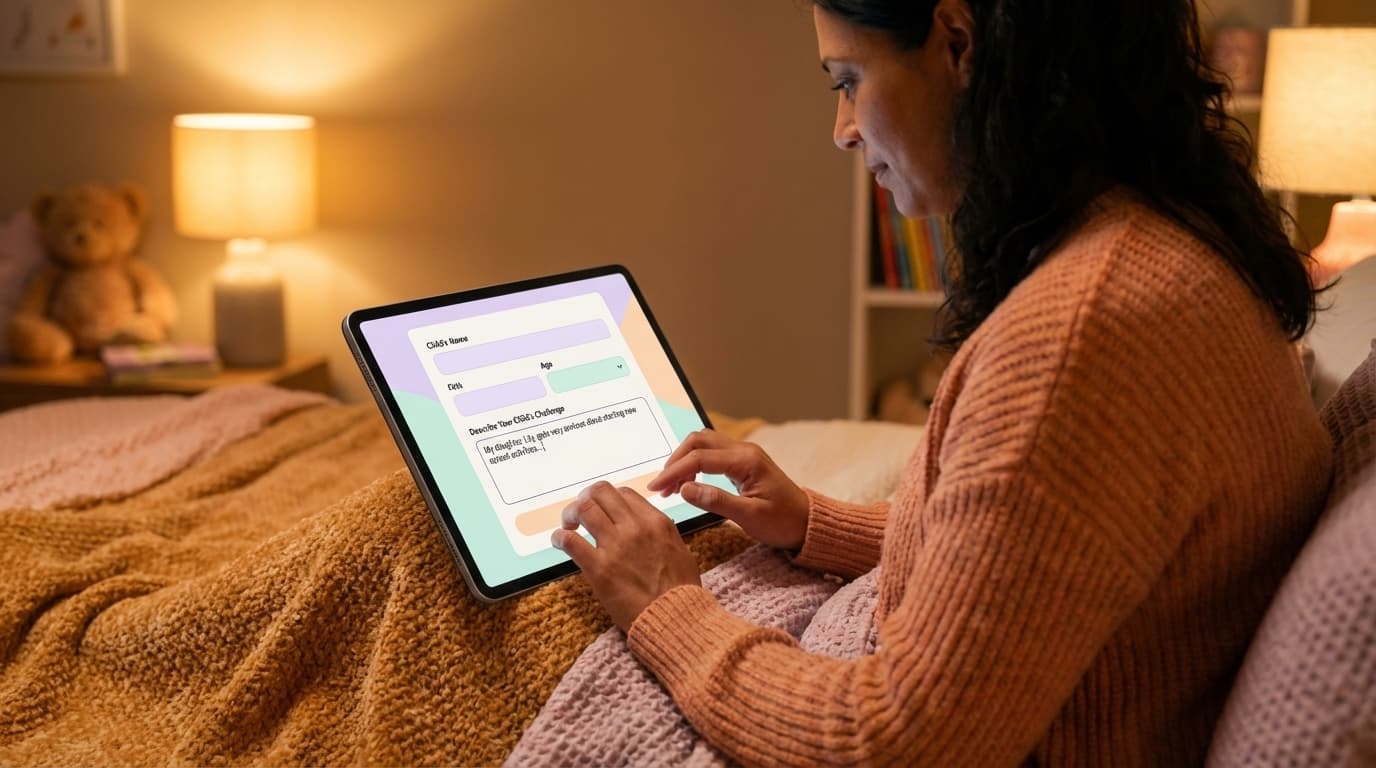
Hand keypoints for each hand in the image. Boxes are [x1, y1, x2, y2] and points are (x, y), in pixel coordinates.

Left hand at [551, 481, 701, 631]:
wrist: (673, 618)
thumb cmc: (680, 591)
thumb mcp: (680, 550)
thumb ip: (662, 533)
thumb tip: (650, 527)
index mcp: (655, 522)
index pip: (624, 493)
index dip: (609, 499)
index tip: (603, 510)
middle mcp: (635, 528)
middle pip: (600, 492)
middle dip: (585, 498)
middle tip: (580, 512)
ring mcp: (615, 546)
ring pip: (584, 509)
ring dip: (571, 513)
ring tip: (569, 525)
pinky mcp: (599, 568)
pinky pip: (570, 541)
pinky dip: (560, 537)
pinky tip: (559, 541)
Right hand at [646, 430, 809, 550]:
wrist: (807, 523)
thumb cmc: (783, 522)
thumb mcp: (749, 517)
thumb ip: (715, 500)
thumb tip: (684, 488)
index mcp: (747, 461)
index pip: (700, 458)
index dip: (674, 471)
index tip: (656, 488)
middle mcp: (745, 451)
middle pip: (699, 441)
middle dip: (676, 461)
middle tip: (662, 487)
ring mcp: (744, 455)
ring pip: (704, 444)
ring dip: (684, 460)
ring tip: (672, 487)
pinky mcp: (743, 463)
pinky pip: (713, 454)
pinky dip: (695, 464)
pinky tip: (688, 482)